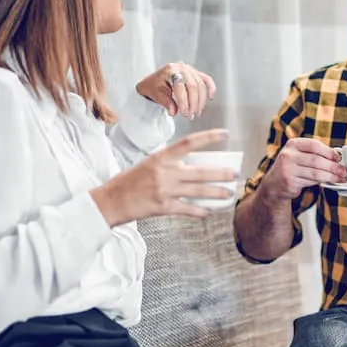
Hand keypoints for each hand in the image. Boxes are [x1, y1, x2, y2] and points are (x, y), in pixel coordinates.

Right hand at [91, 128, 236, 224]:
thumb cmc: (129, 182)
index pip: (189, 143)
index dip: (209, 137)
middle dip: (221, 173)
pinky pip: (188, 209)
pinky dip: (200, 211)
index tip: (225, 134)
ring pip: (199, 191)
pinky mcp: (163, 207)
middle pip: (201, 171)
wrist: (110, 201)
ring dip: (217, 193)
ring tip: (229, 193)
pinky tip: (210, 212)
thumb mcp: (149, 164)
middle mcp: (165, 172)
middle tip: (235, 174)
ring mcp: (165, 190)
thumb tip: (195, 168)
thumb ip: (170, 164)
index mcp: (161, 157)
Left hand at [136, 62, 216, 118]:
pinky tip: (211, 98)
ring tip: (196, 113)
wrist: (153, 81)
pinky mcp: (195, 73)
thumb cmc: (153, 87)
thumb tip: (174, 111)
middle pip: (192, 86)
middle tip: (190, 116)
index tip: (184, 113)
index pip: (180, 87)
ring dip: (201, 101)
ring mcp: (189, 69)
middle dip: (193, 103)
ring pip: (201, 85)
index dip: (184, 102)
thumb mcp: (155, 94)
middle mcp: (181, 67)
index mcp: (170, 70)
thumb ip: (166, 102)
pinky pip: (206, 79)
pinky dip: (211, 88)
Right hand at [257, 138, 346, 201]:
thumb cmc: (292, 167)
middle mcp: (288, 155)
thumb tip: (337, 157)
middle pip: (316, 160)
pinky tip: (328, 182)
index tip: (338, 157)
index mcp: (292, 144)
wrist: (274, 184)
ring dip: (331, 176)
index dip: (328, 151)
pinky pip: (311, 181)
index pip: (314, 145)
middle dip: (333, 166)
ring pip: (315, 173)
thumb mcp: (299, 154)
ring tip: (340, 178)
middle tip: (343, 171)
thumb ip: (314, 153)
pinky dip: (322, 182)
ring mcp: (287, 169)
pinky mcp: (290, 182)